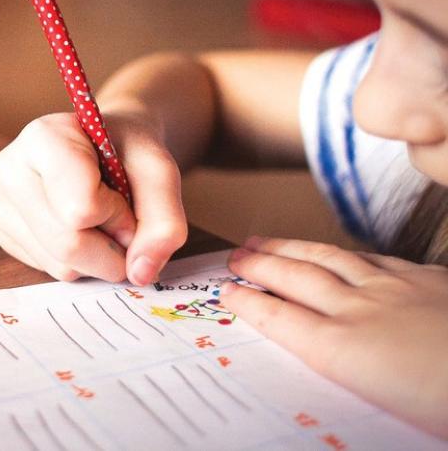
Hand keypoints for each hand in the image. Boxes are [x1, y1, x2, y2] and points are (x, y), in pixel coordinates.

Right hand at [0, 111, 187, 285]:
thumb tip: (140, 273)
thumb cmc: (127, 151)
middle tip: (123, 220)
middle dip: (112, 247)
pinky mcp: (3, 235)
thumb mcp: (159, 172)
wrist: (104, 146)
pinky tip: (81, 229)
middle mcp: (9, 169)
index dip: (117, 214)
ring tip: (101, 219)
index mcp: (42, 138)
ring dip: (98, 257)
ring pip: (60, 265)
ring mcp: (0, 204)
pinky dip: (80, 262)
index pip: (80, 208)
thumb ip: (164, 221)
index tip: (124, 194)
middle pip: (68, 244)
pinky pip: (50, 270)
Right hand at [221, 236, 447, 438]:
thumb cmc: (446, 403)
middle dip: (261, 265)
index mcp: (345, 351)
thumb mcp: (387, 411)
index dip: (250, 302)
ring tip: (267, 240)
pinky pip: (373, 258)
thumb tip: (323, 362)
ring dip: (292, 249)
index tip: (226, 291)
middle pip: (298, 279)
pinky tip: (340, 252)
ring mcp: (395, 289)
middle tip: (236, 255)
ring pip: (330, 259)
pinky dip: (345, 253)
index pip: (281, 319)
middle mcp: (361, 312)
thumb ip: (348, 376)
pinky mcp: (428, 280)